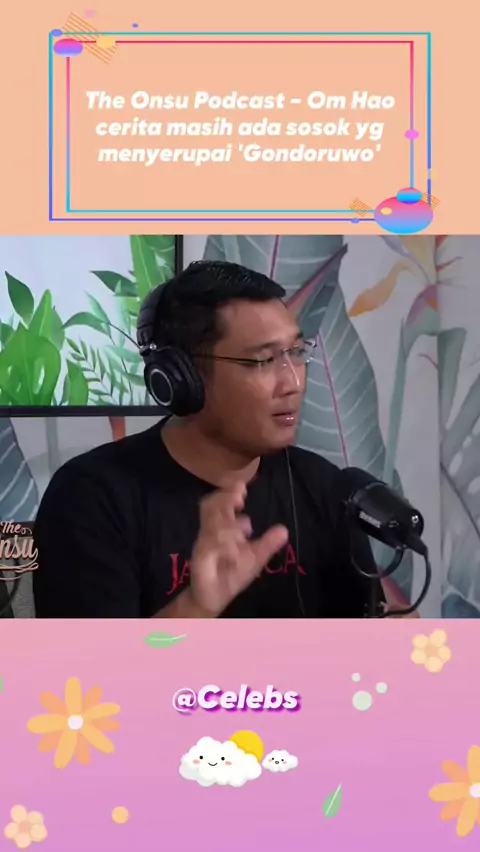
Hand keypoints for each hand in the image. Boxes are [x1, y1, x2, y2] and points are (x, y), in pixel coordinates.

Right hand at [189, 482, 288, 616]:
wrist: (214, 597)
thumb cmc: (232, 574)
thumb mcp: (254, 557)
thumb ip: (267, 543)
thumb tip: (284, 529)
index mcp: (222, 528)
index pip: (220, 502)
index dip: (229, 493)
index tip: (242, 488)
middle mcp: (211, 532)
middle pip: (211, 506)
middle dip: (225, 498)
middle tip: (240, 495)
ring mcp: (204, 544)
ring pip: (212, 524)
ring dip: (227, 522)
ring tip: (244, 528)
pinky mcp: (200, 557)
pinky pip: (210, 544)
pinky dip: (223, 543)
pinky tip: (235, 549)